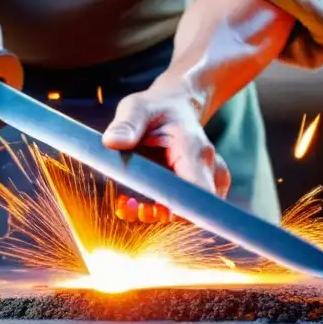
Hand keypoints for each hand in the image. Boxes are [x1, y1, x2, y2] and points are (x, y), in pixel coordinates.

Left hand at [102, 76, 230, 220]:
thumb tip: (112, 141)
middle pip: (194, 211)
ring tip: (129, 204)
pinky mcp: (202, 191)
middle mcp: (210, 169)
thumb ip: (127, 124)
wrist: (176, 107)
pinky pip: (186, 212)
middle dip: (160, 215)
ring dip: (157, 215)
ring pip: (190, 216)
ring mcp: (210, 182)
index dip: (177, 211)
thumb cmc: (155, 108)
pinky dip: (160, 212)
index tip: (148, 211)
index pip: (199, 193)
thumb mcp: (136, 107)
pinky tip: (138, 202)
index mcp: (194, 149)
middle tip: (129, 207)